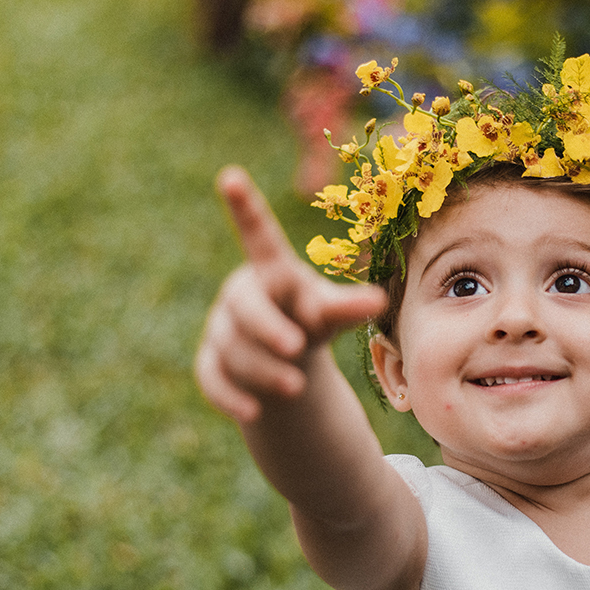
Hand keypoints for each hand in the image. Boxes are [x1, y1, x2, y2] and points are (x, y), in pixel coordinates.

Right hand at [195, 166, 386, 423]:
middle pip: (244, 307)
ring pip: (235, 350)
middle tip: (296, 349)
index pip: (258, 236)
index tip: (231, 175)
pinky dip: (231, 397)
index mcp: (272, 272)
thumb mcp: (330, 313)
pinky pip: (211, 378)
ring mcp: (221, 330)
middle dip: (267, 328)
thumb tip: (378, 300)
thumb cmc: (311, 320)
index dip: (246, 208)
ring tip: (295, 387)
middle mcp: (241, 295)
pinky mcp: (211, 363)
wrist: (287, 359)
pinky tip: (253, 413)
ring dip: (264, 370)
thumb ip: (348, 307)